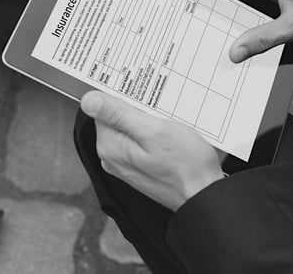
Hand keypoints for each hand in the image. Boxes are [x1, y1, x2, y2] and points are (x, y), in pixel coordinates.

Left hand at [81, 91, 224, 210]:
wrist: (203, 195)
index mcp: (110, 146)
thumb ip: (118, 114)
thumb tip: (89, 100)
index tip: (144, 98)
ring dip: (147, 120)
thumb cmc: (185, 164)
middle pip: (117, 118)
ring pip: (131, 128)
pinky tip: (169, 134)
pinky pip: (141, 141)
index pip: (104, 108)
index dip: (125, 98)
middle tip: (159, 110)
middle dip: (137, 109)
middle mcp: (113, 157)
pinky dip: (153, 133)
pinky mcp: (140, 166)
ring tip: (167, 123)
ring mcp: (126, 163)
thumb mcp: (153, 131)